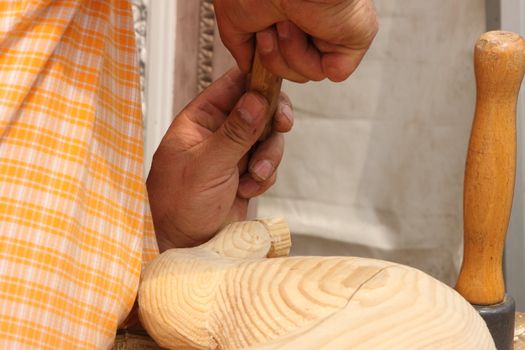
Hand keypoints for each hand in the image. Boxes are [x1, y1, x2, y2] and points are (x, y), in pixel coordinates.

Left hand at [147, 68, 292, 250]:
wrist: (186, 247)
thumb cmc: (180, 205)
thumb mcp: (207, 165)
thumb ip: (235, 132)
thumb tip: (257, 99)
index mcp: (199, 120)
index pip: (232, 85)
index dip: (257, 82)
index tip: (276, 90)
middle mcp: (217, 132)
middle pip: (258, 109)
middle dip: (270, 122)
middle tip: (282, 126)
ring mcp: (233, 153)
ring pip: (267, 138)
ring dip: (268, 157)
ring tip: (253, 178)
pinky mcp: (245, 174)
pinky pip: (268, 164)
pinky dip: (264, 176)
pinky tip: (248, 190)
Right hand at [214, 0, 377, 81]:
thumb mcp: (234, 18)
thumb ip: (240, 44)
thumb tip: (248, 65)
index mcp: (293, 12)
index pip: (281, 54)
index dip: (266, 54)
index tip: (256, 35)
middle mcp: (315, 20)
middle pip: (292, 69)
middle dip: (273, 55)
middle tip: (268, 28)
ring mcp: (336, 29)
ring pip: (309, 73)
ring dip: (289, 52)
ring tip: (286, 22)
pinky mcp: (355, 37)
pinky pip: (330, 72)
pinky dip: (310, 59)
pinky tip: (304, 31)